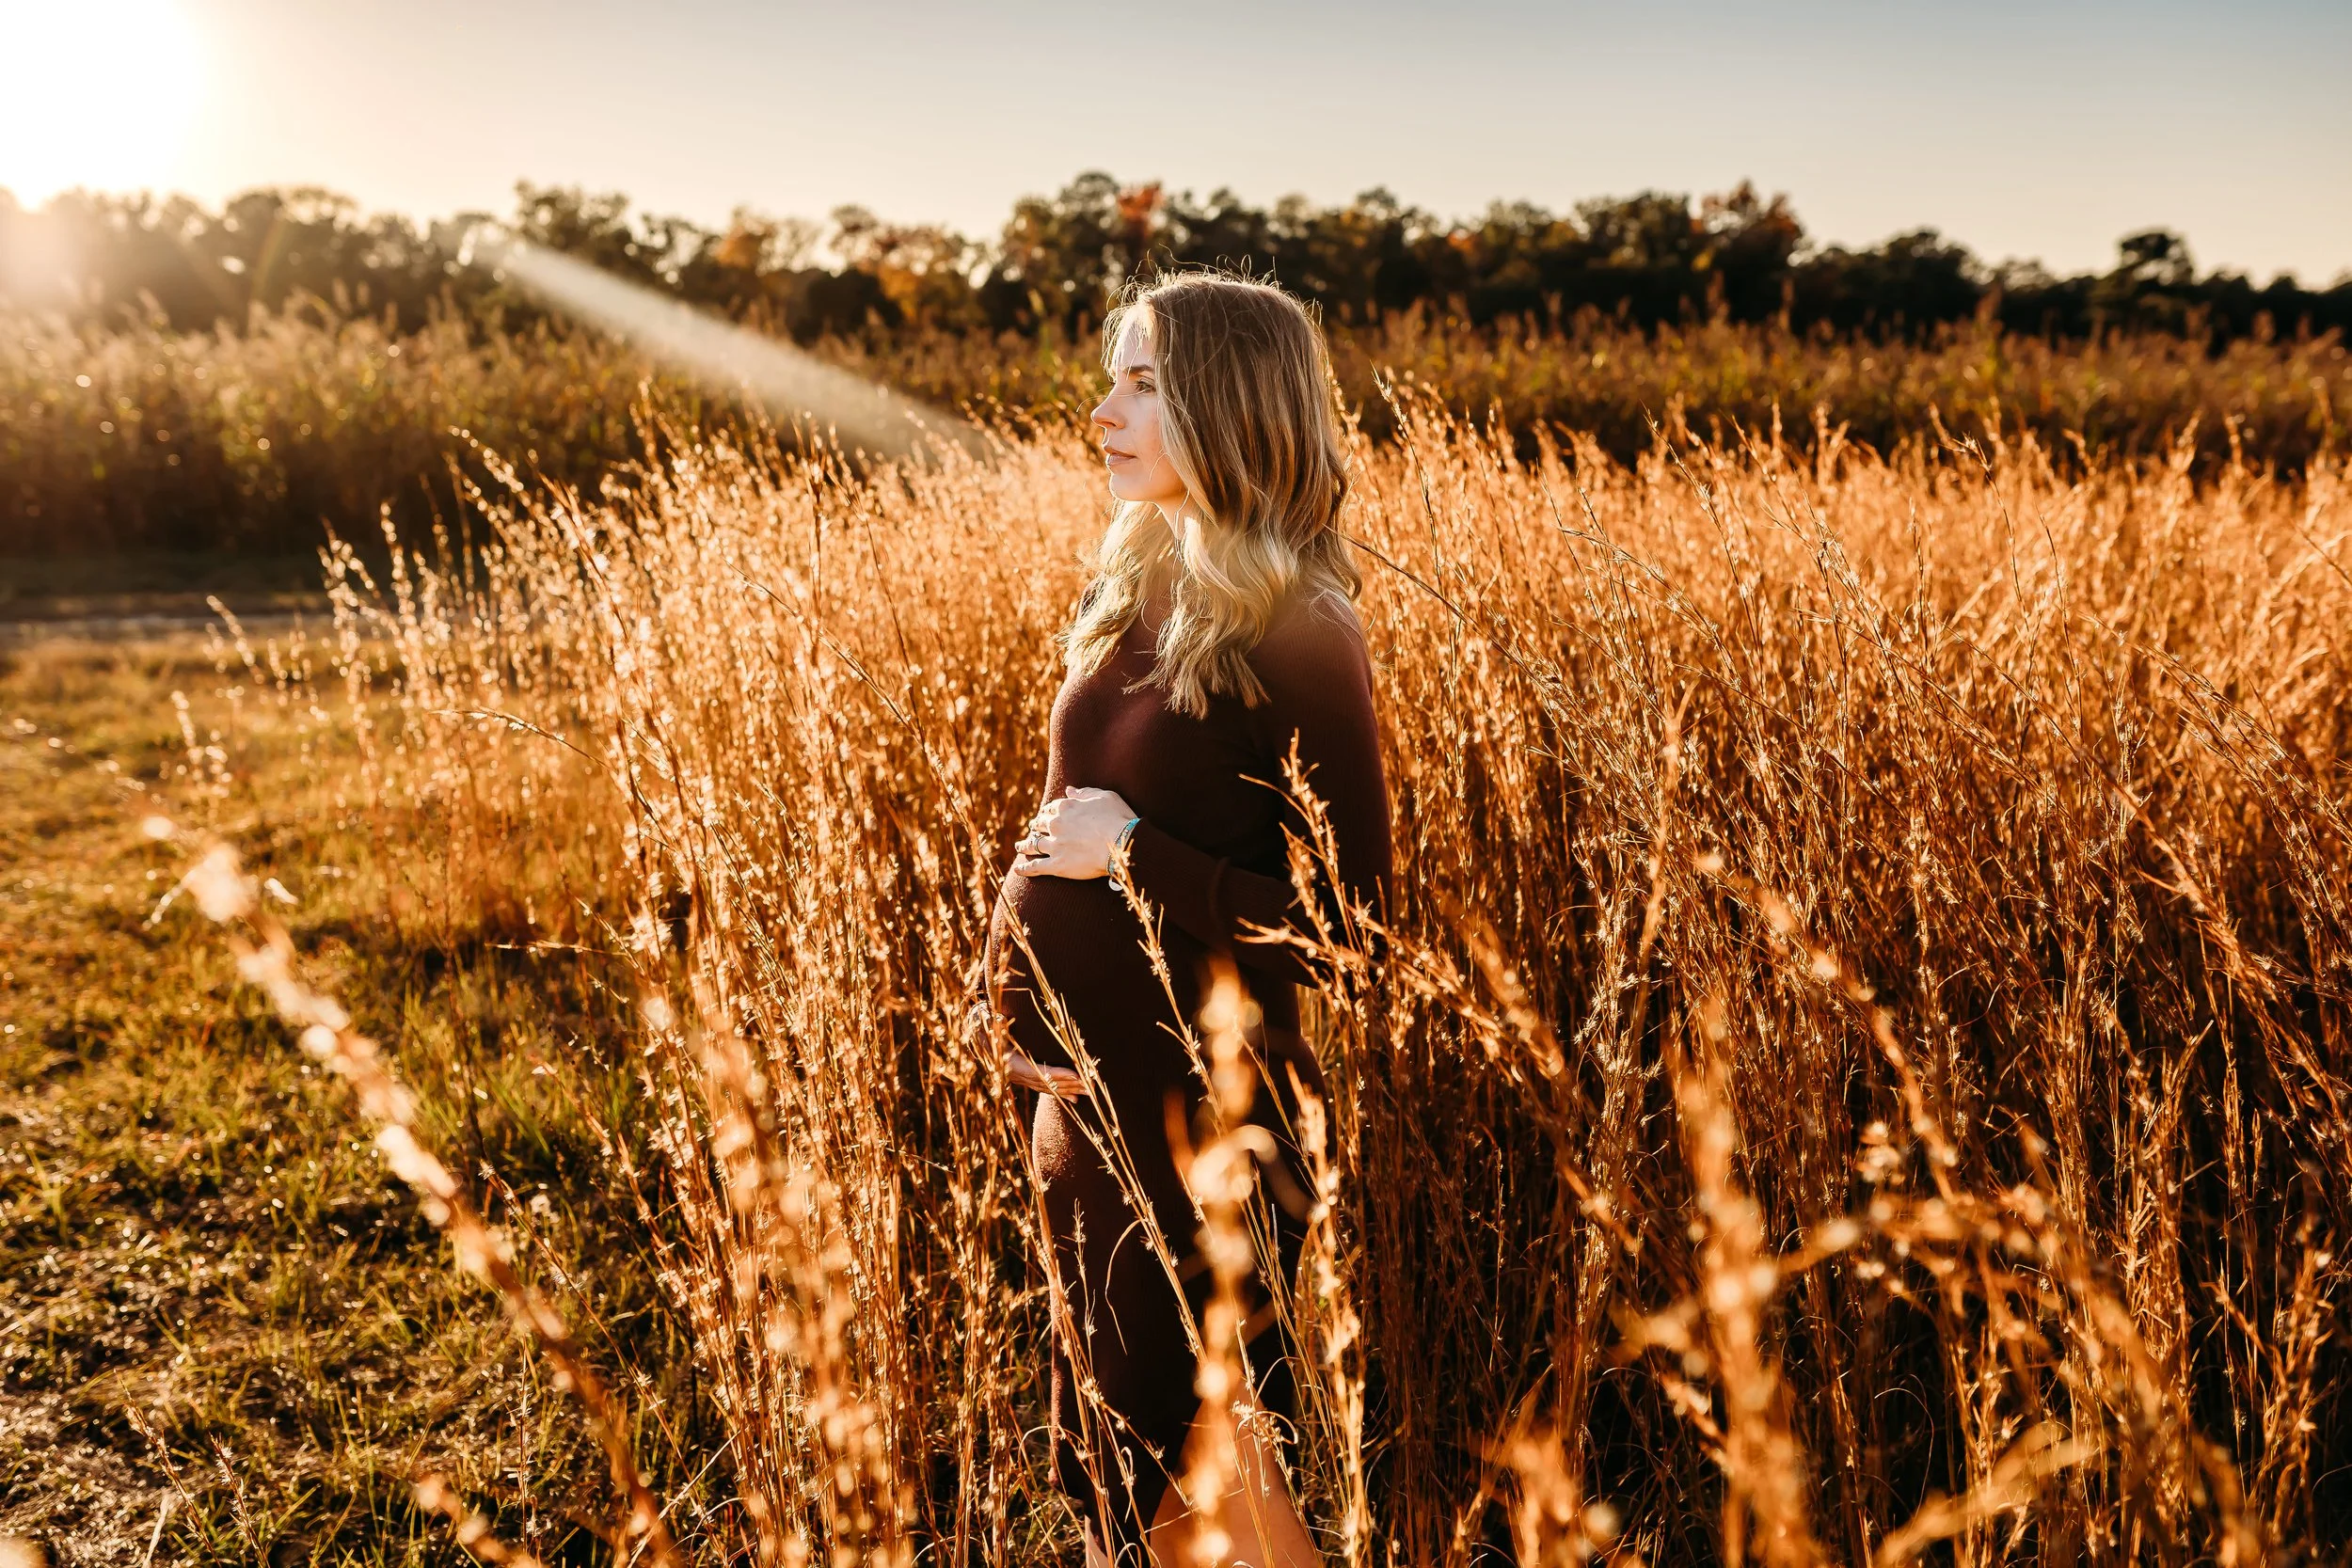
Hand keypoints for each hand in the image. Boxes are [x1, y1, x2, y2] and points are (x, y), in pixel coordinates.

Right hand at [964, 1002, 1089, 1098]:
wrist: (978, 1043)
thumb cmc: (987, 1032)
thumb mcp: (989, 1027)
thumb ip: (994, 1025)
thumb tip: (997, 1019)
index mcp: (1011, 1064)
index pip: (1038, 1071)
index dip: (1057, 1073)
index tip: (1076, 1075)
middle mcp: (1017, 1076)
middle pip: (1047, 1083)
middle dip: (1070, 1085)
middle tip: (1091, 1087)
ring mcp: (1022, 1081)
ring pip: (1048, 1089)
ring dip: (1069, 1091)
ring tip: (1088, 1093)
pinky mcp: (1025, 1081)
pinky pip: (1045, 1090)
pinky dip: (1060, 1094)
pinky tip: (1074, 1100)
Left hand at [1011, 786, 1135, 880]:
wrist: (1121, 844)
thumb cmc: (1118, 818)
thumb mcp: (1104, 796)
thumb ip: (1084, 792)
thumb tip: (1069, 790)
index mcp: (1066, 807)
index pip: (1051, 809)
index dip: (1048, 812)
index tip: (1046, 815)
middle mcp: (1056, 825)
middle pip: (1039, 825)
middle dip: (1035, 826)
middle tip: (1033, 829)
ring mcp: (1054, 845)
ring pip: (1033, 845)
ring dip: (1024, 845)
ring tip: (1019, 846)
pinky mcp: (1056, 865)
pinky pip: (1036, 867)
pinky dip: (1025, 869)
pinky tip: (1017, 870)